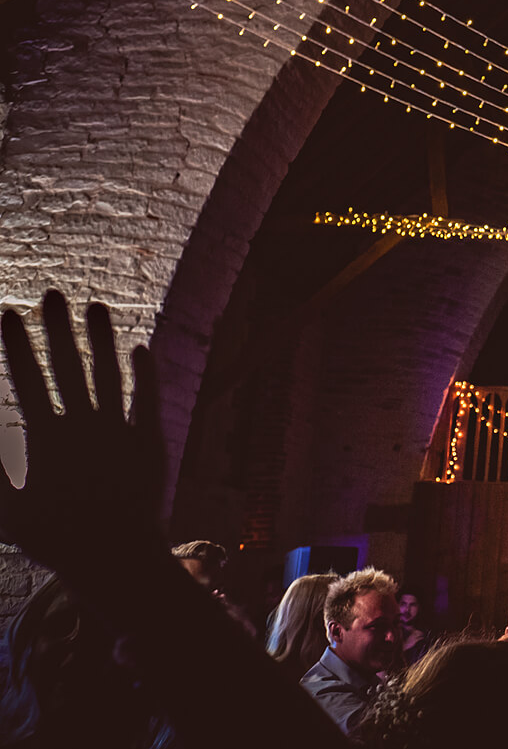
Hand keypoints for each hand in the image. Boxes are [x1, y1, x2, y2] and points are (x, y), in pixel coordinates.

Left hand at [0, 291, 162, 574]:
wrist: (110, 560)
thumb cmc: (57, 538)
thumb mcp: (9, 510)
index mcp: (49, 437)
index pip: (29, 381)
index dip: (16, 349)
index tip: (6, 313)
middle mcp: (82, 427)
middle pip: (68, 369)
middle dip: (57, 333)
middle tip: (50, 294)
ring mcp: (116, 432)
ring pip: (107, 376)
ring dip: (101, 343)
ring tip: (95, 306)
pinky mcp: (147, 443)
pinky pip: (145, 402)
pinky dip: (143, 377)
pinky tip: (138, 350)